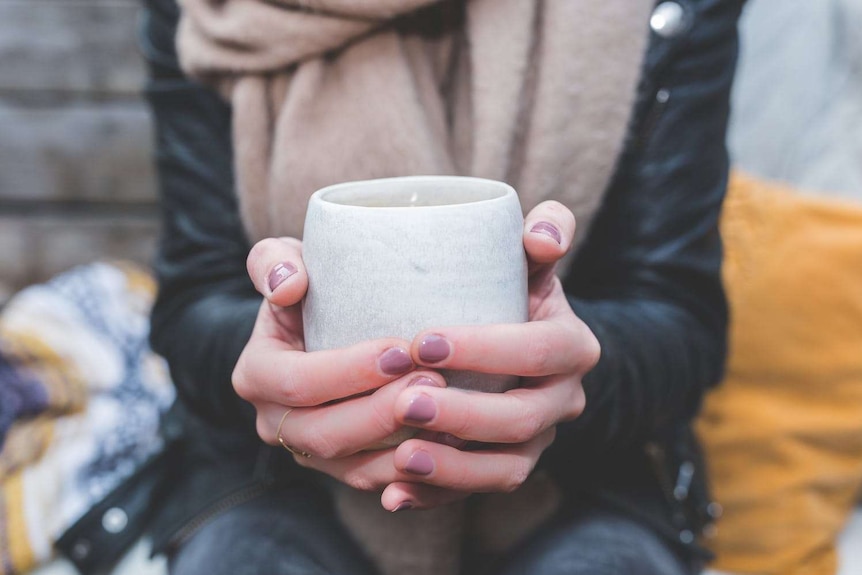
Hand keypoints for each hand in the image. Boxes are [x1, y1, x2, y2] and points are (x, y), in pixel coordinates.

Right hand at [233, 237, 440, 472]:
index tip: (400, 349)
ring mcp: (309, 452)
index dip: (348, 371)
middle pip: (326, 433)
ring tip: (449, 412)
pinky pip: (377, 480)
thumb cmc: (311, 286)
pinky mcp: (343, 467)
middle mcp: (274, 421)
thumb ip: (275, 262)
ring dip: (403, 445)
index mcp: (256, 374)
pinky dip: (414, 469)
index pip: (297, 382)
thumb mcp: (286, 260)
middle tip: (434, 381)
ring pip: (354, 466)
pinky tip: (451, 442)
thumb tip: (288, 286)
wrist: (322, 325)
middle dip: (382, 412)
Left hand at [371, 201, 599, 509]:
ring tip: (400, 457)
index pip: (539, 350)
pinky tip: (395, 495)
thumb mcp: (526, 256)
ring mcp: (537, 441)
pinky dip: (437, 497)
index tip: (422, 340)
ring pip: (505, 469)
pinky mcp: (508, 467)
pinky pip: (477, 493)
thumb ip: (544, 230)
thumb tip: (542, 234)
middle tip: (403, 401)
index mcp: (572, 345)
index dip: (486, 349)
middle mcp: (562, 399)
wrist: (509, 340)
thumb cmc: (506, 287)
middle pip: (522, 419)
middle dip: (463, 414)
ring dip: (453, 470)